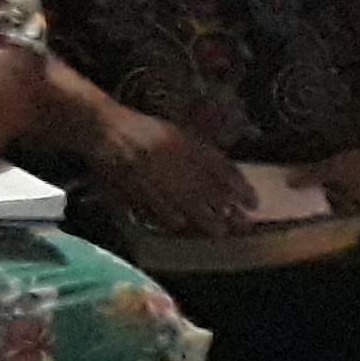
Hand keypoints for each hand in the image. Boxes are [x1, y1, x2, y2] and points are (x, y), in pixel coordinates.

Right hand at [90, 108, 257, 234]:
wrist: (105, 129)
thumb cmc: (142, 130)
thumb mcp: (177, 134)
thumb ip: (200, 152)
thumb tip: (226, 178)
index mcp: (188, 145)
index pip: (222, 169)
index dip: (240, 187)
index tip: (253, 201)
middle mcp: (176, 161)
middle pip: (208, 191)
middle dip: (226, 210)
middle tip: (241, 225)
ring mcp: (155, 177)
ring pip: (185, 204)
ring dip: (203, 219)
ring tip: (217, 231)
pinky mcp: (135, 189)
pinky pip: (158, 209)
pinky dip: (171, 219)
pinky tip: (180, 226)